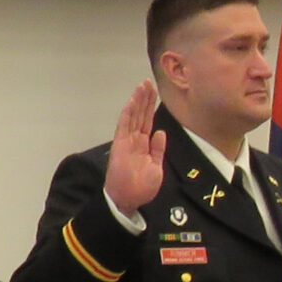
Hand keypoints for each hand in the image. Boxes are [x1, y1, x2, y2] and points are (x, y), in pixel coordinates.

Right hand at [105, 81, 166, 215]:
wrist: (127, 199)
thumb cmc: (141, 187)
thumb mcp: (156, 167)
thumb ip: (157, 149)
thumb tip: (160, 133)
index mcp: (143, 145)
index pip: (148, 122)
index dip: (151, 107)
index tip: (155, 93)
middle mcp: (134, 140)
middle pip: (140, 114)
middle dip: (145, 98)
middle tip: (149, 82)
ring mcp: (126, 140)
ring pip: (133, 116)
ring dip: (138, 100)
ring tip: (143, 85)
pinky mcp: (120, 144)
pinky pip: (124, 125)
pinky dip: (129, 112)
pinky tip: (133, 101)